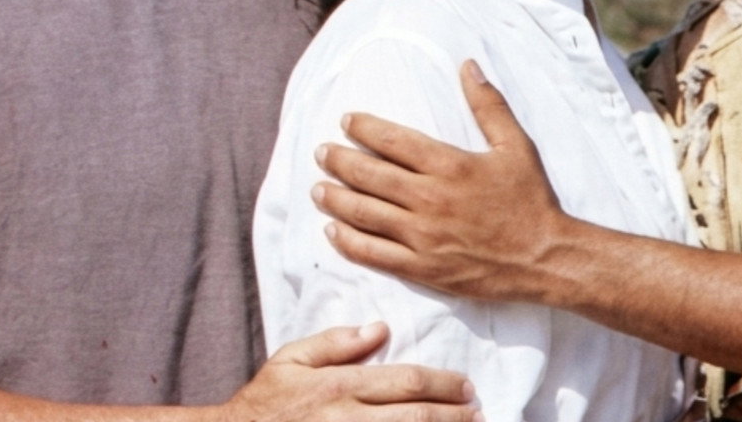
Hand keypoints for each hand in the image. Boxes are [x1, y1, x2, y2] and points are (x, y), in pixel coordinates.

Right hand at [227, 323, 480, 421]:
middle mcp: (348, 418)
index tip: (466, 386)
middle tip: (478, 412)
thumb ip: (335, 342)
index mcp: (339, 386)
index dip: (443, 384)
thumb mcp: (290, 360)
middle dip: (453, 415)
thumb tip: (379, 328)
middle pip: (417, 417)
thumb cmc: (264, 403)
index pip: (406, 382)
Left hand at [314, 60, 567, 303]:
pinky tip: (333, 231)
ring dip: (335, 199)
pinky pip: (374, 254)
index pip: (392, 140)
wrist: (545, 257)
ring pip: (364, 214)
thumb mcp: (516, 146)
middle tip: (321, 153)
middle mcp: (429, 199)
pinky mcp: (422, 268)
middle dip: (339, 161)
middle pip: (369, 175)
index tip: (346, 121)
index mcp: (449, 165)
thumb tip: (467, 66)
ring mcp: (423, 236)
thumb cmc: (531, 200)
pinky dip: (348, 241)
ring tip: (317, 189)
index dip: (363, 128)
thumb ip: (488, 105)